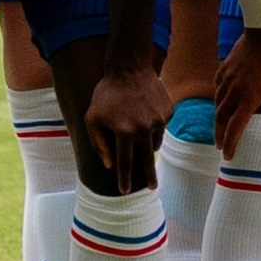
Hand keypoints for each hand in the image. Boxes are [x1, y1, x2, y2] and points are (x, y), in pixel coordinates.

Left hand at [81, 60, 169, 188]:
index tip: (125, 192)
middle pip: (147, 160)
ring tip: (137, 129)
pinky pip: (162, 127)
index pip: (125, 163)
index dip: (125, 179)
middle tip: (152, 188)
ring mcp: (159, 120)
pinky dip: (154, 126)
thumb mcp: (92, 118)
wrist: (129, 68)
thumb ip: (98, 143)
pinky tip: (144, 113)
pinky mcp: (168, 112)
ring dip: (147, 144)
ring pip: (155, 142)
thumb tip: (109, 165)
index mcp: (124, 132)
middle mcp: (144, 128)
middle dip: (148, 176)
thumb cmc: (106, 94)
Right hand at [214, 27, 260, 158]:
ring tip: (220, 126)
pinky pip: (218, 87)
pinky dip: (219, 97)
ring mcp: (227, 78)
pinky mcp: (225, 67)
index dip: (230, 143)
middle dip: (219, 134)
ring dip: (218, 117)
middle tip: (219, 145)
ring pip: (217, 102)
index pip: (235, 128)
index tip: (227, 155)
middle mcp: (234, 91)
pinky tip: (222, 100)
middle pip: (221, 118)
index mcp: (249, 98)